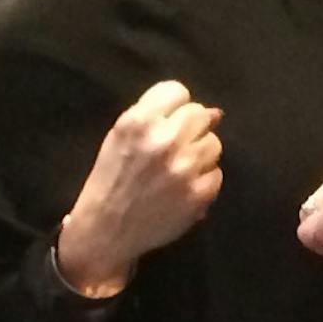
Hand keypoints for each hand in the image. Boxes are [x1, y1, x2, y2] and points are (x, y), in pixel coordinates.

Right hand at [55, 81, 222, 295]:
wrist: (106, 230)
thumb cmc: (111, 179)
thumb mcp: (121, 137)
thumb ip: (159, 116)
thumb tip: (214, 112)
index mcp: (139, 122)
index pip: (177, 91)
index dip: (174, 108)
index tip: (166, 123)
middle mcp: (163, 140)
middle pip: (200, 114)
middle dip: (190, 129)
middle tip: (174, 149)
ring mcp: (184, 168)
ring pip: (213, 143)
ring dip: (200, 154)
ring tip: (178, 170)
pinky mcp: (198, 194)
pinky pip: (216, 174)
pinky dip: (204, 181)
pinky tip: (183, 189)